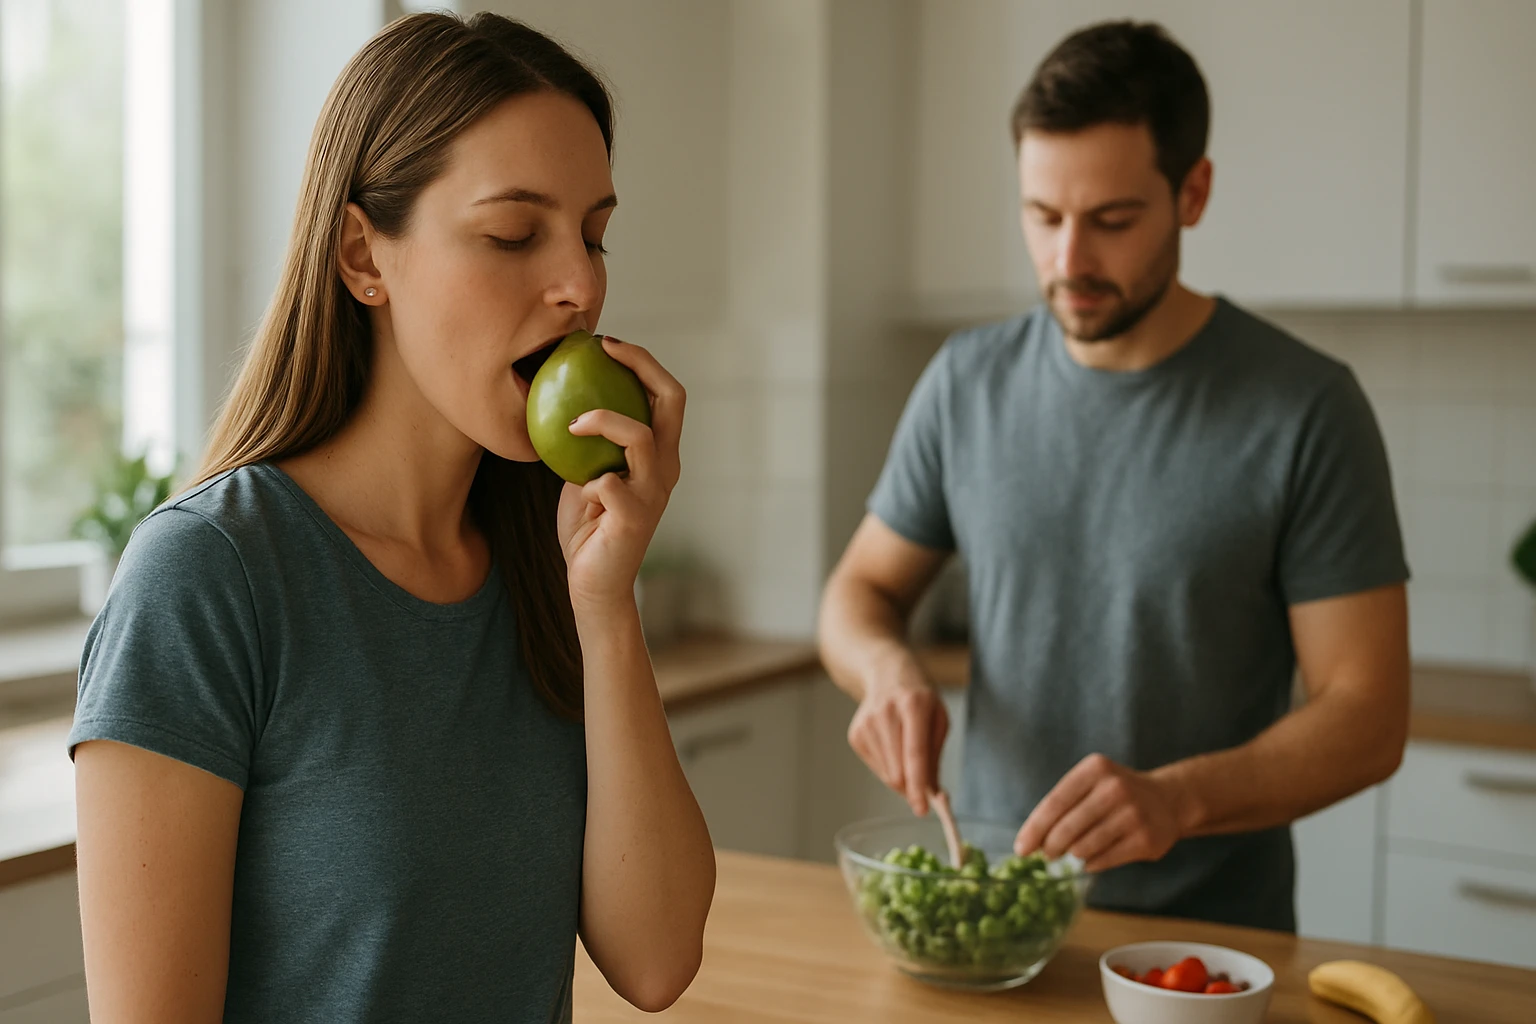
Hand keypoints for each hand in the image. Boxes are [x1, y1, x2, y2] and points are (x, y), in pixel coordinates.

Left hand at [557, 337, 683, 614]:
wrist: (594, 585)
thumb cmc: (587, 527)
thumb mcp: (585, 472)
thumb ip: (589, 442)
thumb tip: (559, 394)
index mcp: (661, 454)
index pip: (667, 394)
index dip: (643, 361)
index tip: (606, 343)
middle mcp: (666, 468)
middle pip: (672, 400)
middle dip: (640, 365)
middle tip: (604, 350)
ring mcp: (654, 493)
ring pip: (642, 437)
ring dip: (604, 421)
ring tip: (573, 422)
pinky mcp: (636, 518)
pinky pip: (606, 483)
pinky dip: (583, 483)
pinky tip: (576, 495)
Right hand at [847, 654, 947, 816]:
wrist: (886, 673)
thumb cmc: (920, 698)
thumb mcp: (939, 719)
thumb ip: (935, 757)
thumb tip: (931, 794)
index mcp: (913, 705)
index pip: (915, 754)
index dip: (918, 785)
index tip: (922, 809)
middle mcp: (886, 713)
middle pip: (898, 771)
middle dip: (913, 787)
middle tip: (925, 790)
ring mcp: (866, 723)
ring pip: (887, 774)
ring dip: (901, 776)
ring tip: (907, 752)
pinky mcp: (855, 734)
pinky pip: (876, 768)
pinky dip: (888, 767)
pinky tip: (892, 746)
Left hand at [1013, 754, 1184, 872]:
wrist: (1166, 800)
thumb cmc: (1115, 794)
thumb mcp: (1090, 784)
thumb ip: (1063, 806)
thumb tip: (1031, 842)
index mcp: (1095, 769)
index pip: (1055, 802)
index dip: (1034, 828)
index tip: (1021, 849)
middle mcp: (1115, 788)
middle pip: (1067, 828)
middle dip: (1050, 846)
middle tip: (1047, 854)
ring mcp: (1133, 814)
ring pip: (1084, 847)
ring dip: (1072, 855)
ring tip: (1072, 852)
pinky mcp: (1146, 839)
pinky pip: (1104, 860)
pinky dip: (1091, 863)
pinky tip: (1091, 859)